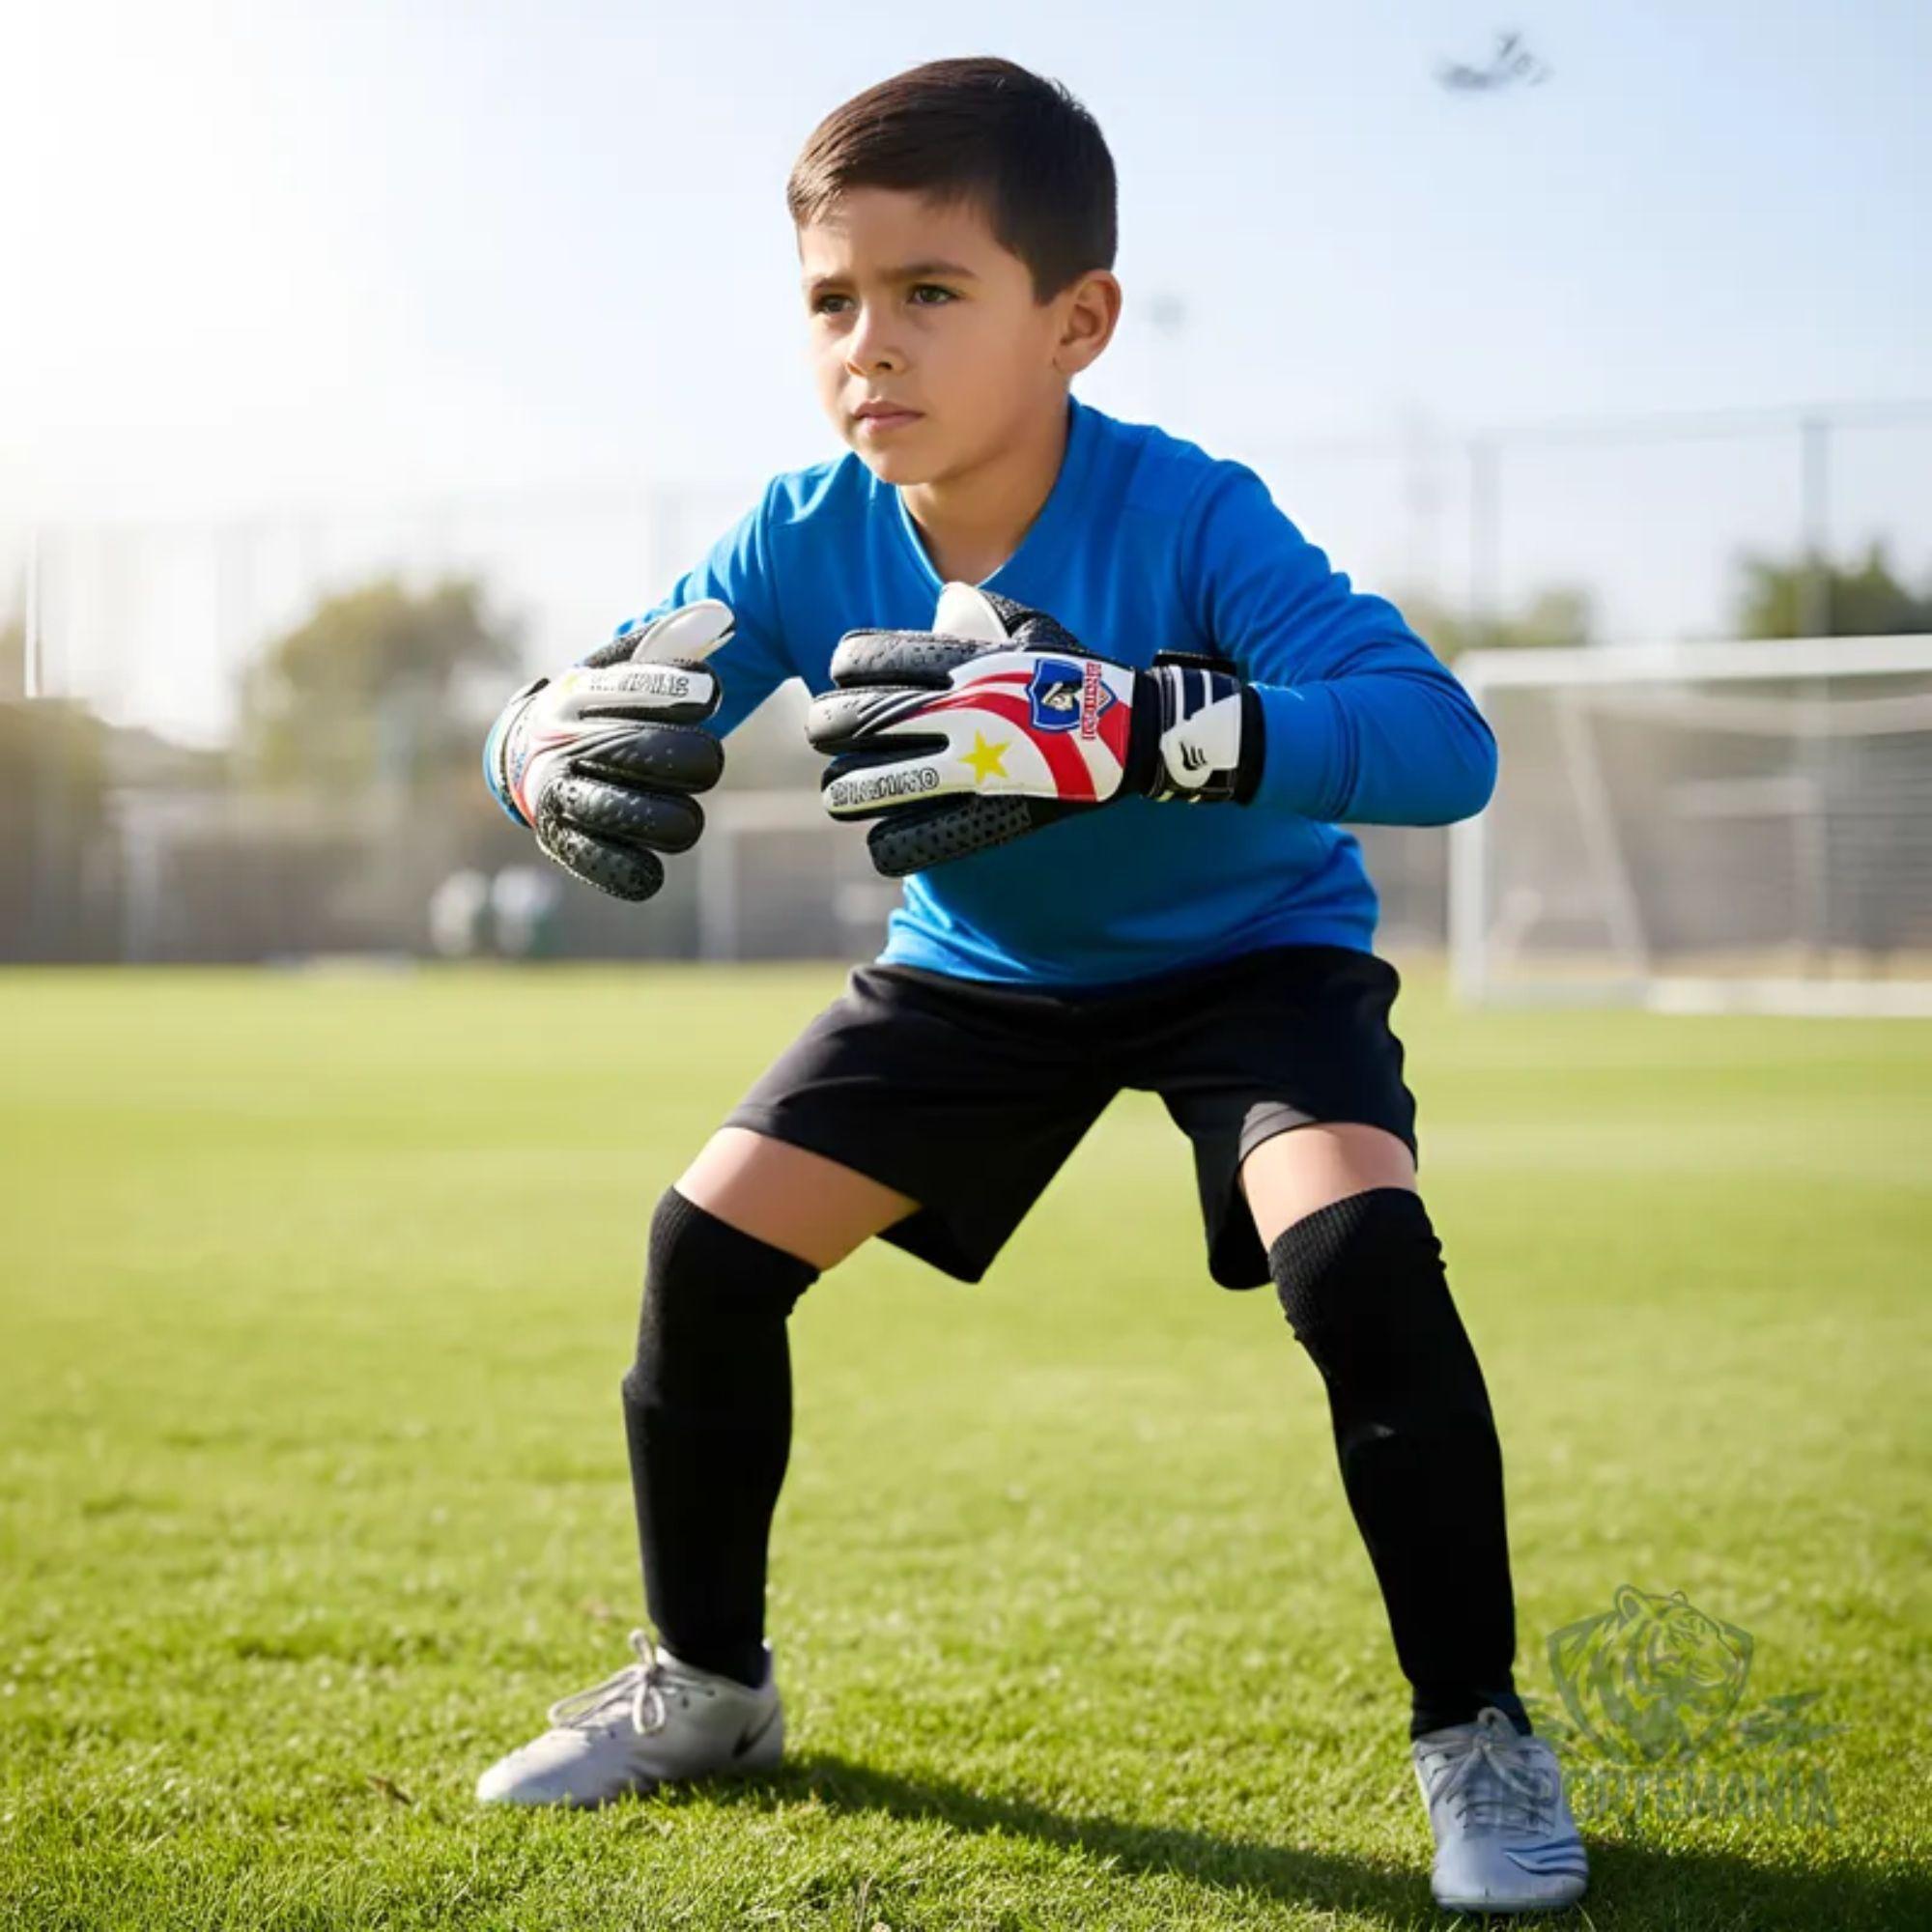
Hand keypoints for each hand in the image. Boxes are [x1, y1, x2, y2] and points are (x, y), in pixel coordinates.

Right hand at [484, 600, 731, 901]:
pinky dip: (643, 870)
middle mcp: (569, 744)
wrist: (522, 755)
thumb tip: (724, 617)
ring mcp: (565, 797)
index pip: (637, 688)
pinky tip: (652, 862)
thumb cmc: (596, 707)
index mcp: (583, 695)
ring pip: (655, 819)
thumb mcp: (622, 666)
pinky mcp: (568, 845)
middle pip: (659, 755)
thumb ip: (671, 642)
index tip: (710, 693)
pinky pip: (621, 869)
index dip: (679, 691)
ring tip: (682, 813)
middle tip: (703, 760)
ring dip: (681, 819)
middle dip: (698, 759)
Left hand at [805, 583, 1262, 875]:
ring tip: (843, 793)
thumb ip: (978, 616)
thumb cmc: (1078, 678)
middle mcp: (950, 712)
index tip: (848, 678)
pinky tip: (883, 837)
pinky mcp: (980, 815)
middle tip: (827, 735)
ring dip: (844, 792)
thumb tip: (942, 601)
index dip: (844, 668)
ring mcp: (963, 767)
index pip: (860, 659)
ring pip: (862, 786)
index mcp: (958, 662)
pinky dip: (885, 843)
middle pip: (846, 721)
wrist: (1133, 734)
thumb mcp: (1030, 630)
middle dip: (825, 727)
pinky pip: (904, 843)